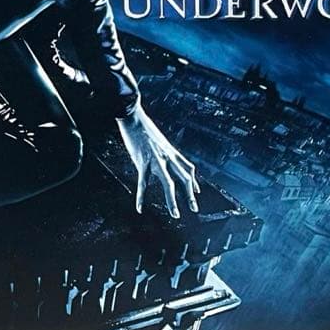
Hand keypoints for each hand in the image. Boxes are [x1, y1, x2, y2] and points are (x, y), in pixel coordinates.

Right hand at [117, 101, 200, 217]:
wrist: (133, 115)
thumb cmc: (142, 126)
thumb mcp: (157, 139)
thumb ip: (162, 150)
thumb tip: (161, 156)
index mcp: (171, 151)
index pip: (188, 168)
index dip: (194, 181)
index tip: (197, 191)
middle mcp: (167, 156)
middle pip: (184, 178)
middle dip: (190, 194)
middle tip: (194, 209)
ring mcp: (156, 160)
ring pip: (168, 184)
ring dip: (173, 201)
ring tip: (176, 215)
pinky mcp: (142, 161)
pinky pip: (143, 183)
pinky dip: (141, 197)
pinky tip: (139, 208)